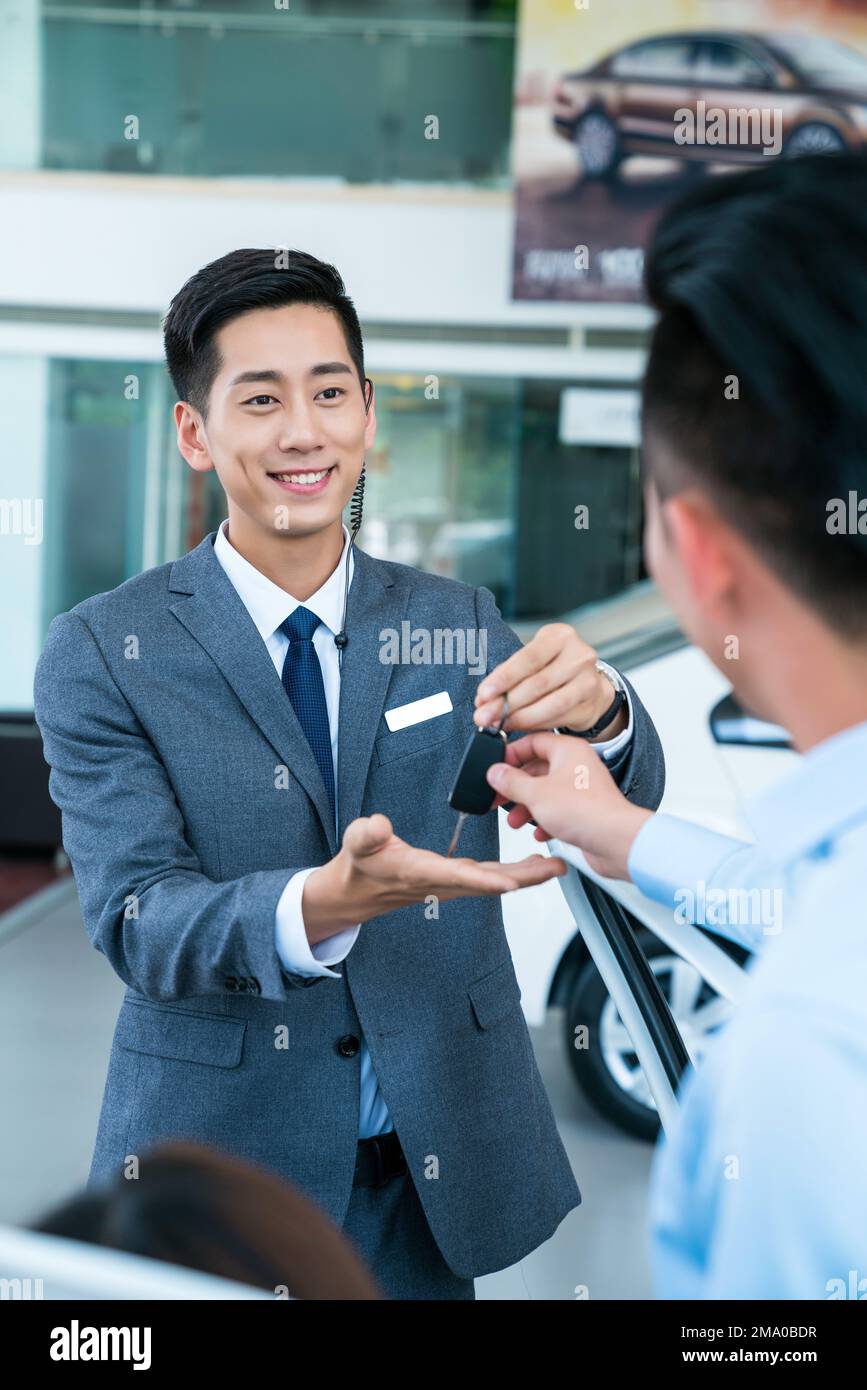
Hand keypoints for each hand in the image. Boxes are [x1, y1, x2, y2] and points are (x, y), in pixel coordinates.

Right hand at [302, 813, 566, 940]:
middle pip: (489, 882)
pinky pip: (491, 876)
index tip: (512, 882)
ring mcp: (452, 881)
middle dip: (524, 878)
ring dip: (527, 875)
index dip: (485, 880)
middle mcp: (442, 881)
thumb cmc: (360, 864)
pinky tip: (534, 863)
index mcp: (421, 872)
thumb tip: (378, 824)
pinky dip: (515, 871)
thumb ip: (366, 834)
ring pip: (495, 880)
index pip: (457, 876)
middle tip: (555, 868)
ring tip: (556, 865)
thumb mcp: (356, 844)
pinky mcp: (456, 877)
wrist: (359, 890)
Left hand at [473, 623, 625, 740]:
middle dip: (506, 703)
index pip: (528, 658)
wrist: (589, 684)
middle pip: (537, 683)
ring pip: (550, 704)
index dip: (504, 678)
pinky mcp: (591, 704)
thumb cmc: (554, 669)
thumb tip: (484, 701)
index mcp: (560, 636)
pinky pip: (559, 718)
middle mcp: (578, 655)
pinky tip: (520, 726)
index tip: (483, 694)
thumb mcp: (532, 661)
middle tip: (484, 716)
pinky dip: (535, 725)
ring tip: (500, 723)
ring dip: (520, 717)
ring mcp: (588, 680)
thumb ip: (509, 677)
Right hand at [484, 732, 652, 879]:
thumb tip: (496, 772)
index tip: (496, 767)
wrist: (615, 841)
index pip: (533, 741)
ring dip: (527, 806)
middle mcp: (577, 766)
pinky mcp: (585, 811)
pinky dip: (545, 820)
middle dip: (516, 787)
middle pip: (537, 769)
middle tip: (499, 796)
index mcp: (568, 750)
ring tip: (515, 820)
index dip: (511, 753)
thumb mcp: (536, 793)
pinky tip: (539, 830)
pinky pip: (558, 811)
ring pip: (546, 792)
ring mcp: (582, 789)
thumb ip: (511, 781)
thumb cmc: (587, 812)